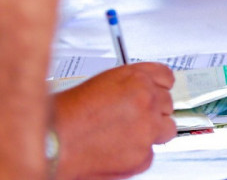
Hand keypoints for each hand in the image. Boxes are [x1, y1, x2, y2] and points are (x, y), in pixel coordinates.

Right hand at [53, 63, 176, 179]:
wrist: (52, 141)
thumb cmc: (68, 113)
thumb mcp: (103, 83)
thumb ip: (129, 85)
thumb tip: (143, 92)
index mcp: (138, 78)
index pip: (166, 77)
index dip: (158, 87)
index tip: (156, 93)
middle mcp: (148, 100)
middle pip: (167, 103)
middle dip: (153, 110)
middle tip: (132, 119)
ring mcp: (148, 128)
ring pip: (167, 129)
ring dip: (152, 132)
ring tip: (126, 136)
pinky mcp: (143, 155)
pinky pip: (150, 154)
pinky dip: (137, 155)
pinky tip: (115, 150)